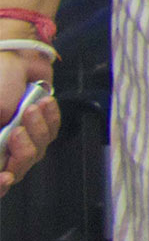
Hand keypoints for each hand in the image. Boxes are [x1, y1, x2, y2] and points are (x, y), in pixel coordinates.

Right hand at [0, 48, 59, 199]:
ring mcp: (22, 137)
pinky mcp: (42, 125)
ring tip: (31, 108)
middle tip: (16, 131)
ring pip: (37, 151)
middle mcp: (3, 147)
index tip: (6, 178)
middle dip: (22, 151)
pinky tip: (43, 104)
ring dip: (36, 130)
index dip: (0, 184)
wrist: (12, 56)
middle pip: (17, 169)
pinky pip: (51, 133)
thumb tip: (1, 155)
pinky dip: (50, 119)